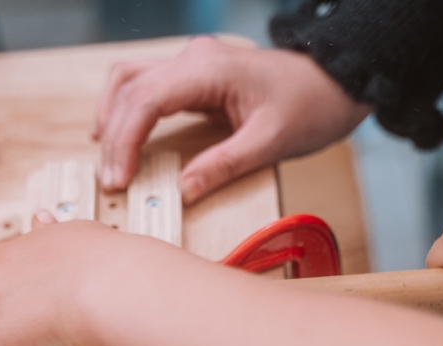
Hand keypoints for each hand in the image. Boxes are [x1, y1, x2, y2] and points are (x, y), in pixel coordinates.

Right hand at [93, 36, 369, 203]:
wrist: (335, 83)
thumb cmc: (311, 105)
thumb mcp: (271, 142)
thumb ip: (225, 164)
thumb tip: (184, 190)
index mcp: (210, 69)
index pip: (147, 100)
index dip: (126, 140)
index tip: (120, 176)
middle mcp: (194, 59)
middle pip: (130, 89)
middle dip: (114, 137)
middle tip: (112, 179)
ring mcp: (192, 64)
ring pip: (130, 80)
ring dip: (112, 116)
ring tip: (107, 158)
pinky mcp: (194, 76)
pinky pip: (145, 86)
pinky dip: (126, 109)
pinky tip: (120, 135)